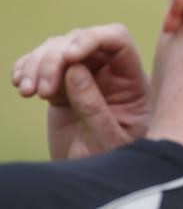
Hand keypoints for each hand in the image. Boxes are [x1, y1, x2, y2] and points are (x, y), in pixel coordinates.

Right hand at [11, 24, 150, 158]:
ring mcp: (85, 75)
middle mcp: (109, 71)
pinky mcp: (61, 85)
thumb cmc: (110, 158)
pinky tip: (20, 85)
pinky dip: (26, 68)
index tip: (69, 56)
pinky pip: (42, 63)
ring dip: (38, 64)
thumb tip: (76, 70)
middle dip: (57, 58)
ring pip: (59, 47)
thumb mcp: (108, 138)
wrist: (92, 173)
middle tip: (43, 92)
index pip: (118, 39)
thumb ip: (94, 106)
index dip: (93, 38)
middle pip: (82, 39)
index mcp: (132, 79)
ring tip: (26, 92)